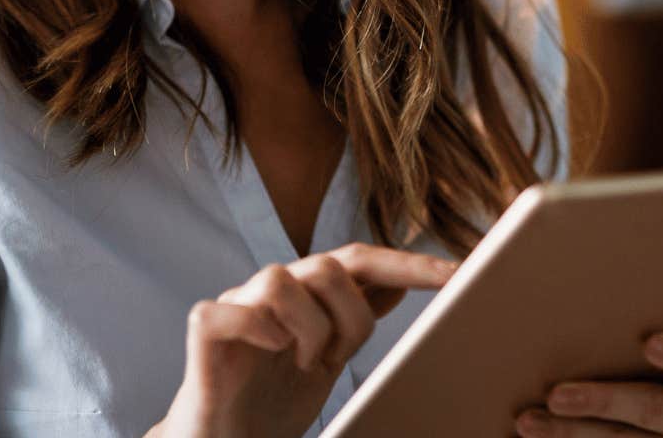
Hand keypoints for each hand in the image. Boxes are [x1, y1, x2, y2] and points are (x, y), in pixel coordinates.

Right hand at [146, 243, 456, 437]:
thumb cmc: (270, 403)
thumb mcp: (326, 360)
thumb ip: (353, 319)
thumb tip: (398, 284)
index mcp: (306, 295)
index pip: (361, 261)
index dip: (409, 263)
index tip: (458, 274)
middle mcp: (271, 291)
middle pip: (325, 265)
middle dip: (350, 317)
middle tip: (337, 358)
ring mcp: (236, 306)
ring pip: (279, 280)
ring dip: (306, 329)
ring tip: (302, 364)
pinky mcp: (204, 330)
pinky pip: (230, 310)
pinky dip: (257, 329)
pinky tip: (270, 352)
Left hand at [515, 332, 662, 436]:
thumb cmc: (649, 362)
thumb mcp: (658, 349)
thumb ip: (634, 330)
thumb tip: (576, 289)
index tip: (649, 342)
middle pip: (655, 409)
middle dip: (602, 401)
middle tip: (556, 395)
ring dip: (571, 433)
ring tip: (528, 422)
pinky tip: (539, 436)